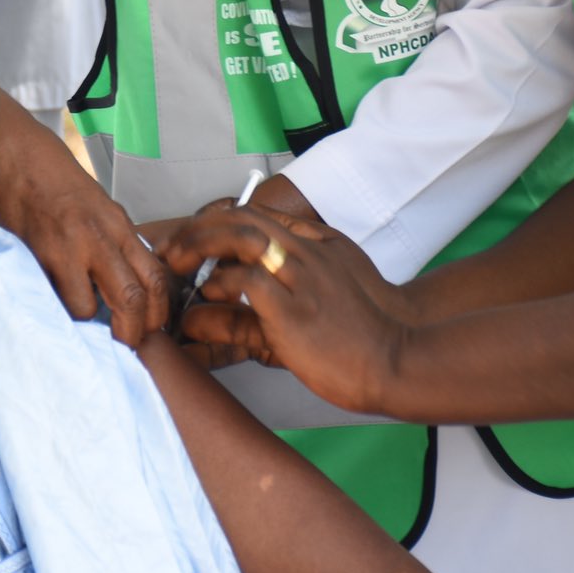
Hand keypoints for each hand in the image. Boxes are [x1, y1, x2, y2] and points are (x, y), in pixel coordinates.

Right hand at [0, 93, 170, 345]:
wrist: (21, 160)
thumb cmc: (59, 186)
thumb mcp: (103, 210)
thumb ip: (118, 246)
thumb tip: (132, 286)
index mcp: (120, 227)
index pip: (155, 277)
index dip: (158, 312)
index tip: (151, 327)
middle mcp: (100, 237)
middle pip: (131, 299)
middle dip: (131, 332)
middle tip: (125, 344)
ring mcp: (68, 247)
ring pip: (88, 307)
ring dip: (87, 325)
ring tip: (86, 328)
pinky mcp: (38, 255)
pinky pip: (53, 297)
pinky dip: (58, 311)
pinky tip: (58, 309)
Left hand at [160, 206, 411, 414]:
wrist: (401, 359)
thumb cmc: (368, 333)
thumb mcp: (332, 293)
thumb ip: (294, 282)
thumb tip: (245, 292)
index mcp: (320, 243)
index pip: (260, 214)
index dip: (220, 221)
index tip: (195, 236)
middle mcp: (310, 252)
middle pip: (243, 218)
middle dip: (200, 228)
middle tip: (171, 247)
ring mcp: (303, 278)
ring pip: (241, 238)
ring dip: (200, 245)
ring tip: (175, 262)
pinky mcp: (294, 311)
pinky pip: (247, 283)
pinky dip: (222, 284)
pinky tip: (208, 292)